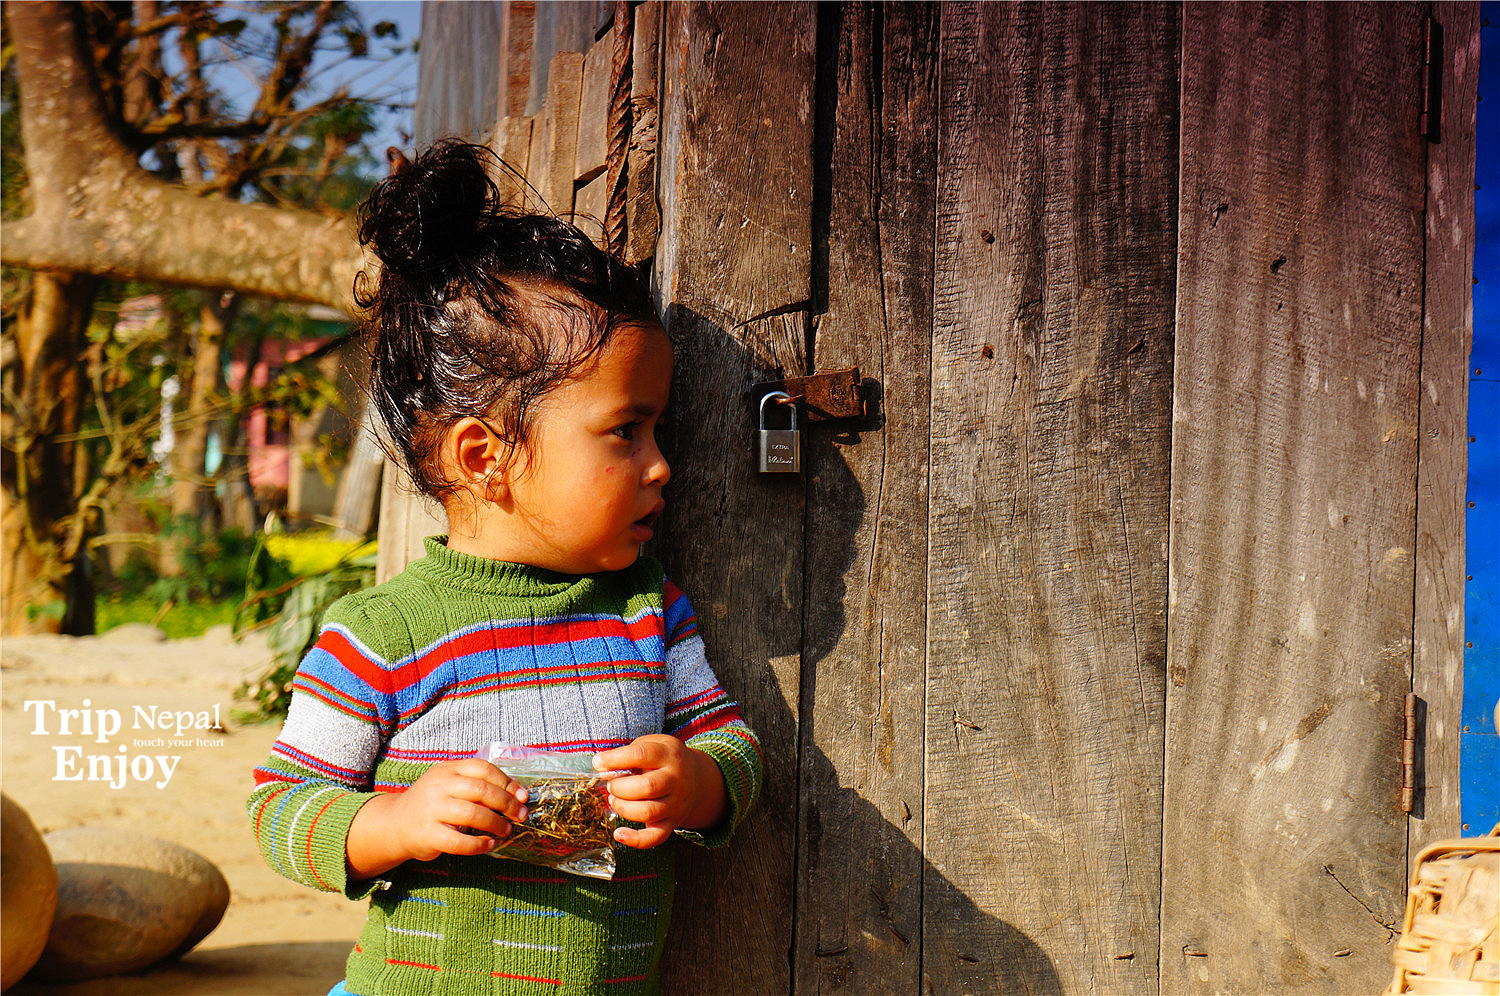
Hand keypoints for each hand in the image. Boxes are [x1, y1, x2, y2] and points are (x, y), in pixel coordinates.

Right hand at [346, 758, 528, 878]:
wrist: (396, 823)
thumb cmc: (434, 803)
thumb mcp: (451, 784)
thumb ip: (478, 785)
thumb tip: (517, 793)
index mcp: (448, 769)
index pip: (483, 768)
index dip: (507, 782)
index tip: (522, 796)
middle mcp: (439, 785)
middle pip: (481, 790)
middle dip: (507, 803)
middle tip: (521, 815)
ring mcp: (431, 809)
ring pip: (473, 814)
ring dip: (496, 824)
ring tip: (506, 830)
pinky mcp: (427, 834)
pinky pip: (459, 841)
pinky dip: (479, 844)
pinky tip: (489, 844)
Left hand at [594, 734, 726, 848]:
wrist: (697, 778)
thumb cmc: (664, 760)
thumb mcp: (654, 744)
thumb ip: (630, 752)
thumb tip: (603, 768)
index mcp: (669, 755)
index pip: (641, 754)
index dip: (615, 759)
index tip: (598, 762)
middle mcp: (676, 780)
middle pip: (647, 786)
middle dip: (620, 787)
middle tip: (612, 785)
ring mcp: (676, 804)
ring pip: (648, 812)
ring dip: (623, 807)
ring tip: (615, 800)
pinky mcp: (672, 823)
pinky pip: (656, 837)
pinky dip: (635, 840)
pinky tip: (619, 834)